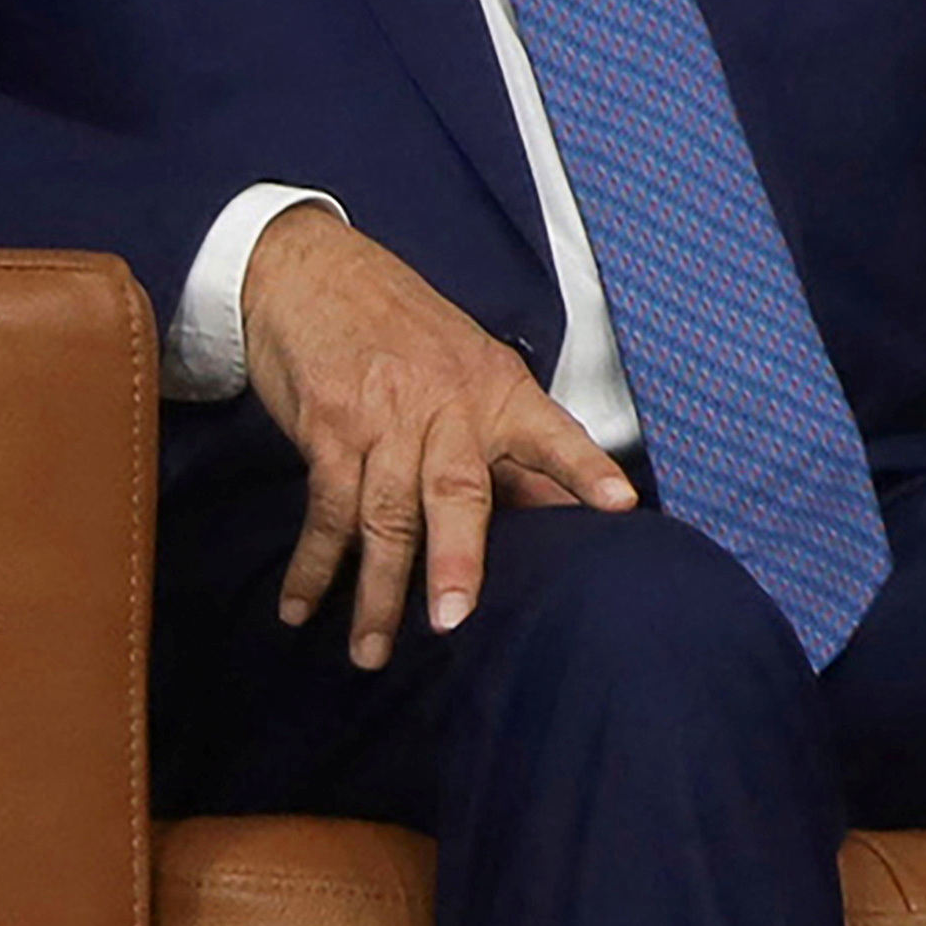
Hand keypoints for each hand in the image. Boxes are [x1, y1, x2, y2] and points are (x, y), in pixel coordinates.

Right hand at [240, 206, 630, 668]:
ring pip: (384, 514)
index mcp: (497, 390)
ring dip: (377, 589)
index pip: (552, 433)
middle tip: (454, 618)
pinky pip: (325, 508)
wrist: (313, 272)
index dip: (586, 470)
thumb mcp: (472, 370)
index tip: (621, 505)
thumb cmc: (406, 332)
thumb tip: (559, 513)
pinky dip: (313, 564)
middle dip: (456, 558)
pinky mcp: (328, 429)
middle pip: (455, 492)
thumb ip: (510, 445)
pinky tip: (303, 608)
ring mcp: (384, 418)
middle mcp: (445, 407)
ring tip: (373, 653)